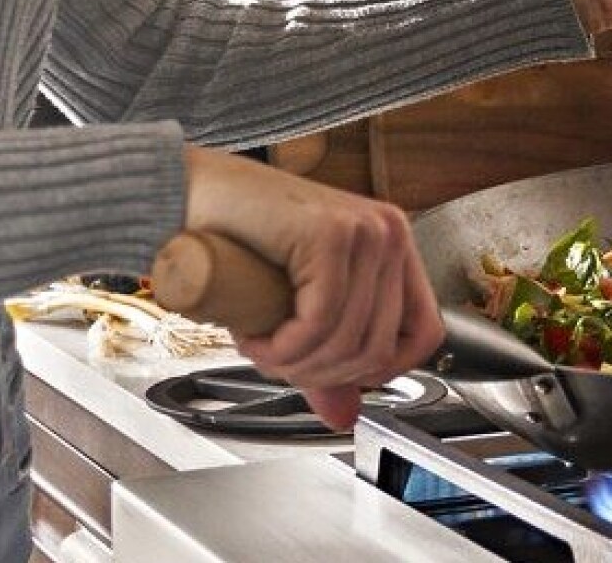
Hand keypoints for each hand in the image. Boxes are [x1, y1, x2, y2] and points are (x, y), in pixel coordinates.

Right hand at [178, 146, 441, 429]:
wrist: (187, 194)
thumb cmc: (238, 238)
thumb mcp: (297, 306)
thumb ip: (328, 358)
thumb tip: (345, 416)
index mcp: (393, 245)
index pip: (424, 334)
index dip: (379, 372)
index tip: (333, 375)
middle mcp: (388, 233)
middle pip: (379, 347)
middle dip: (321, 375)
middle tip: (277, 364)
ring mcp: (364, 230)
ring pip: (347, 340)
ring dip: (294, 364)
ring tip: (260, 349)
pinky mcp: (329, 233)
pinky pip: (318, 322)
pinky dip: (282, 348)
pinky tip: (254, 337)